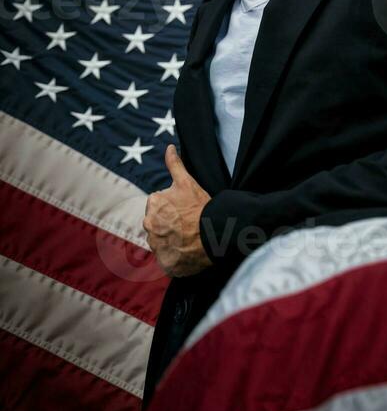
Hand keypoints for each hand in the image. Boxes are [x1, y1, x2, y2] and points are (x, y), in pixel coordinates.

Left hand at [143, 145, 212, 276]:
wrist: (214, 234)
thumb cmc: (201, 207)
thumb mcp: (188, 182)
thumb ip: (175, 164)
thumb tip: (169, 147)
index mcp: (153, 203)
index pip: (159, 207)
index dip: (174, 209)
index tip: (186, 212)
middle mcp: (149, 224)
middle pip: (158, 224)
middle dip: (170, 225)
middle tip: (188, 226)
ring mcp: (156, 245)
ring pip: (162, 242)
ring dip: (172, 241)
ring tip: (190, 239)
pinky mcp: (164, 263)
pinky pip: (167, 260)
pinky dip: (175, 257)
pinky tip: (188, 251)